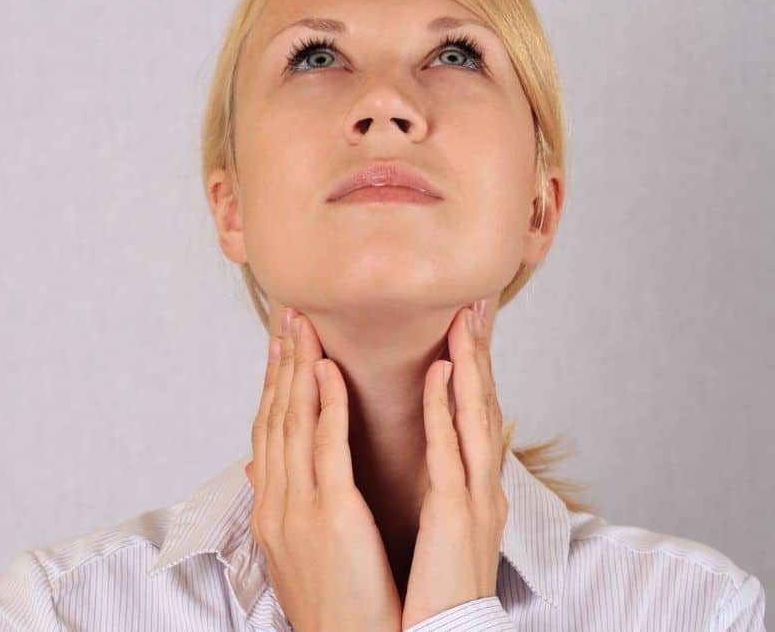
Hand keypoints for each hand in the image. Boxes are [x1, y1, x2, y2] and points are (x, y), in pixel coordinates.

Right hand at [243, 305, 401, 631]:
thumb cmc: (333, 608)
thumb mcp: (294, 554)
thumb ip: (280, 506)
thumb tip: (260, 470)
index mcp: (269, 512)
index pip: (266, 434)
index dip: (272, 387)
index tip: (279, 349)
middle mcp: (274, 504)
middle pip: (273, 419)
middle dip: (280, 365)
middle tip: (287, 318)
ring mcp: (297, 509)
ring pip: (292, 423)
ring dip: (298, 369)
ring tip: (304, 327)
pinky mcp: (331, 516)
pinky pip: (326, 449)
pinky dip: (326, 405)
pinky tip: (328, 371)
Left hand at [401, 298, 508, 628]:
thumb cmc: (430, 590)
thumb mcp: (430, 529)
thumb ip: (424, 487)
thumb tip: (405, 456)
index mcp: (469, 487)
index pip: (469, 413)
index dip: (468, 365)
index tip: (461, 321)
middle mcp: (480, 484)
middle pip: (481, 402)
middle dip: (479, 349)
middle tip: (477, 297)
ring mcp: (473, 495)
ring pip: (474, 413)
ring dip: (471, 360)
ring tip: (467, 313)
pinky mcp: (456, 512)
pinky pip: (451, 449)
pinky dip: (448, 406)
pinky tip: (444, 370)